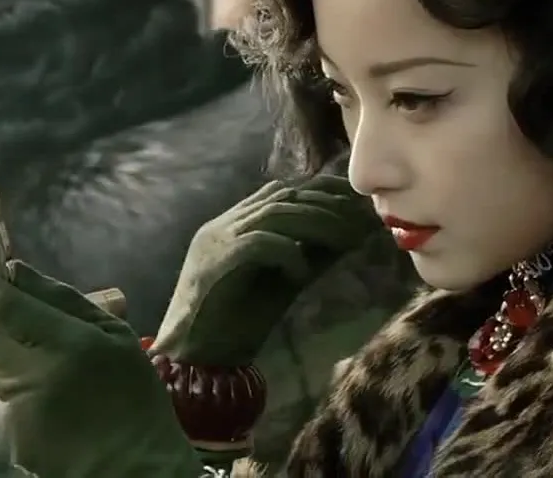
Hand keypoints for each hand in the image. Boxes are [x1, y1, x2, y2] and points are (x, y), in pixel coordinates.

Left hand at [0, 259, 203, 477]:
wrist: (132, 468)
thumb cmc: (133, 396)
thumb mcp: (117, 338)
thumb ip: (67, 302)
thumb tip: (17, 272)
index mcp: (68, 344)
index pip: (3, 305)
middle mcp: (34, 374)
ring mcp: (16, 409)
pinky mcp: (8, 435)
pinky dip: (7, 382)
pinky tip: (33, 387)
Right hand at [152, 174, 382, 364]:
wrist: (194, 358)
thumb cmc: (235, 325)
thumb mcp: (282, 283)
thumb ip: (308, 256)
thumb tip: (350, 236)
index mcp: (233, 226)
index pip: (280, 192)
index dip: (319, 193)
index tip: (354, 205)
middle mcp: (223, 225)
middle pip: (283, 197)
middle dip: (326, 206)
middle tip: (359, 223)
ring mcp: (216, 241)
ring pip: (276, 213)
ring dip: (317, 224)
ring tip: (344, 242)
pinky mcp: (216, 263)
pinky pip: (261, 243)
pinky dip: (288, 254)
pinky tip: (300, 275)